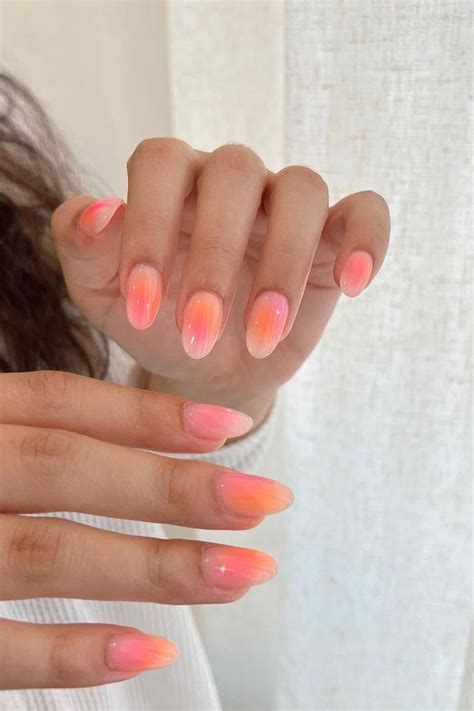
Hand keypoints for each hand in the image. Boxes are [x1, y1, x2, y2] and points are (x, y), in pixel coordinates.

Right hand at [0, 370, 292, 689]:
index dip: (147, 414)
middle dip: (172, 485)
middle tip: (265, 500)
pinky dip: (77, 653)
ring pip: (50, 552)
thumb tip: (151, 449)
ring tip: (241, 574)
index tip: (231, 426)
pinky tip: (156, 649)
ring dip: (156, 565)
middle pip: (67, 466)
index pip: (60, 401)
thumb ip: (33, 441)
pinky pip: (2, 649)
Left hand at [51, 139, 389, 423]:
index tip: (142, 308)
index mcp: (169, 180)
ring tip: (261, 337)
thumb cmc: (154, 321)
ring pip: (302, 188)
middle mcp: (229, 180)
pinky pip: (366, 212)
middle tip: (199, 335)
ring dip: (283, 266)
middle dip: (216, 259)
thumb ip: (83, 247)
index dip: (148, 227)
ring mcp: (285, 204)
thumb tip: (98, 211)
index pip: (159, 161)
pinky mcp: (333, 236)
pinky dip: (366, 240)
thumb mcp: (102, 294)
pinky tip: (351, 284)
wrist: (204, 366)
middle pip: (234, 174)